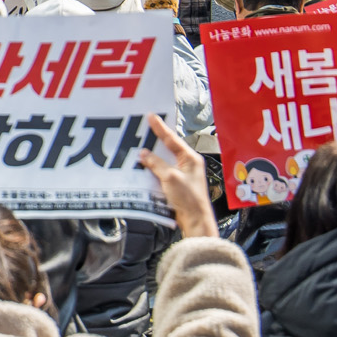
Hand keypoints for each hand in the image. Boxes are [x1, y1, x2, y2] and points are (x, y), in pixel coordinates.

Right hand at [139, 114, 216, 238]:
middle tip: (144, 127)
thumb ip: (156, 164)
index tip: (151, 116)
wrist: (195, 220)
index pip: (172, 139)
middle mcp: (188, 164)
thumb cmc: (188, 198)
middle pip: (169, 147)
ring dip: (153, 155)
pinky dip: (154, 167)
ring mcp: (183, 174)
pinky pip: (163, 170)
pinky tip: (144, 166)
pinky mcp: (177, 183)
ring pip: (165, 159)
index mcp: (191, 159)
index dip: (160, 128)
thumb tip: (144, 154)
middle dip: (156, 139)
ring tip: (140, 146)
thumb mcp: (170, 177)